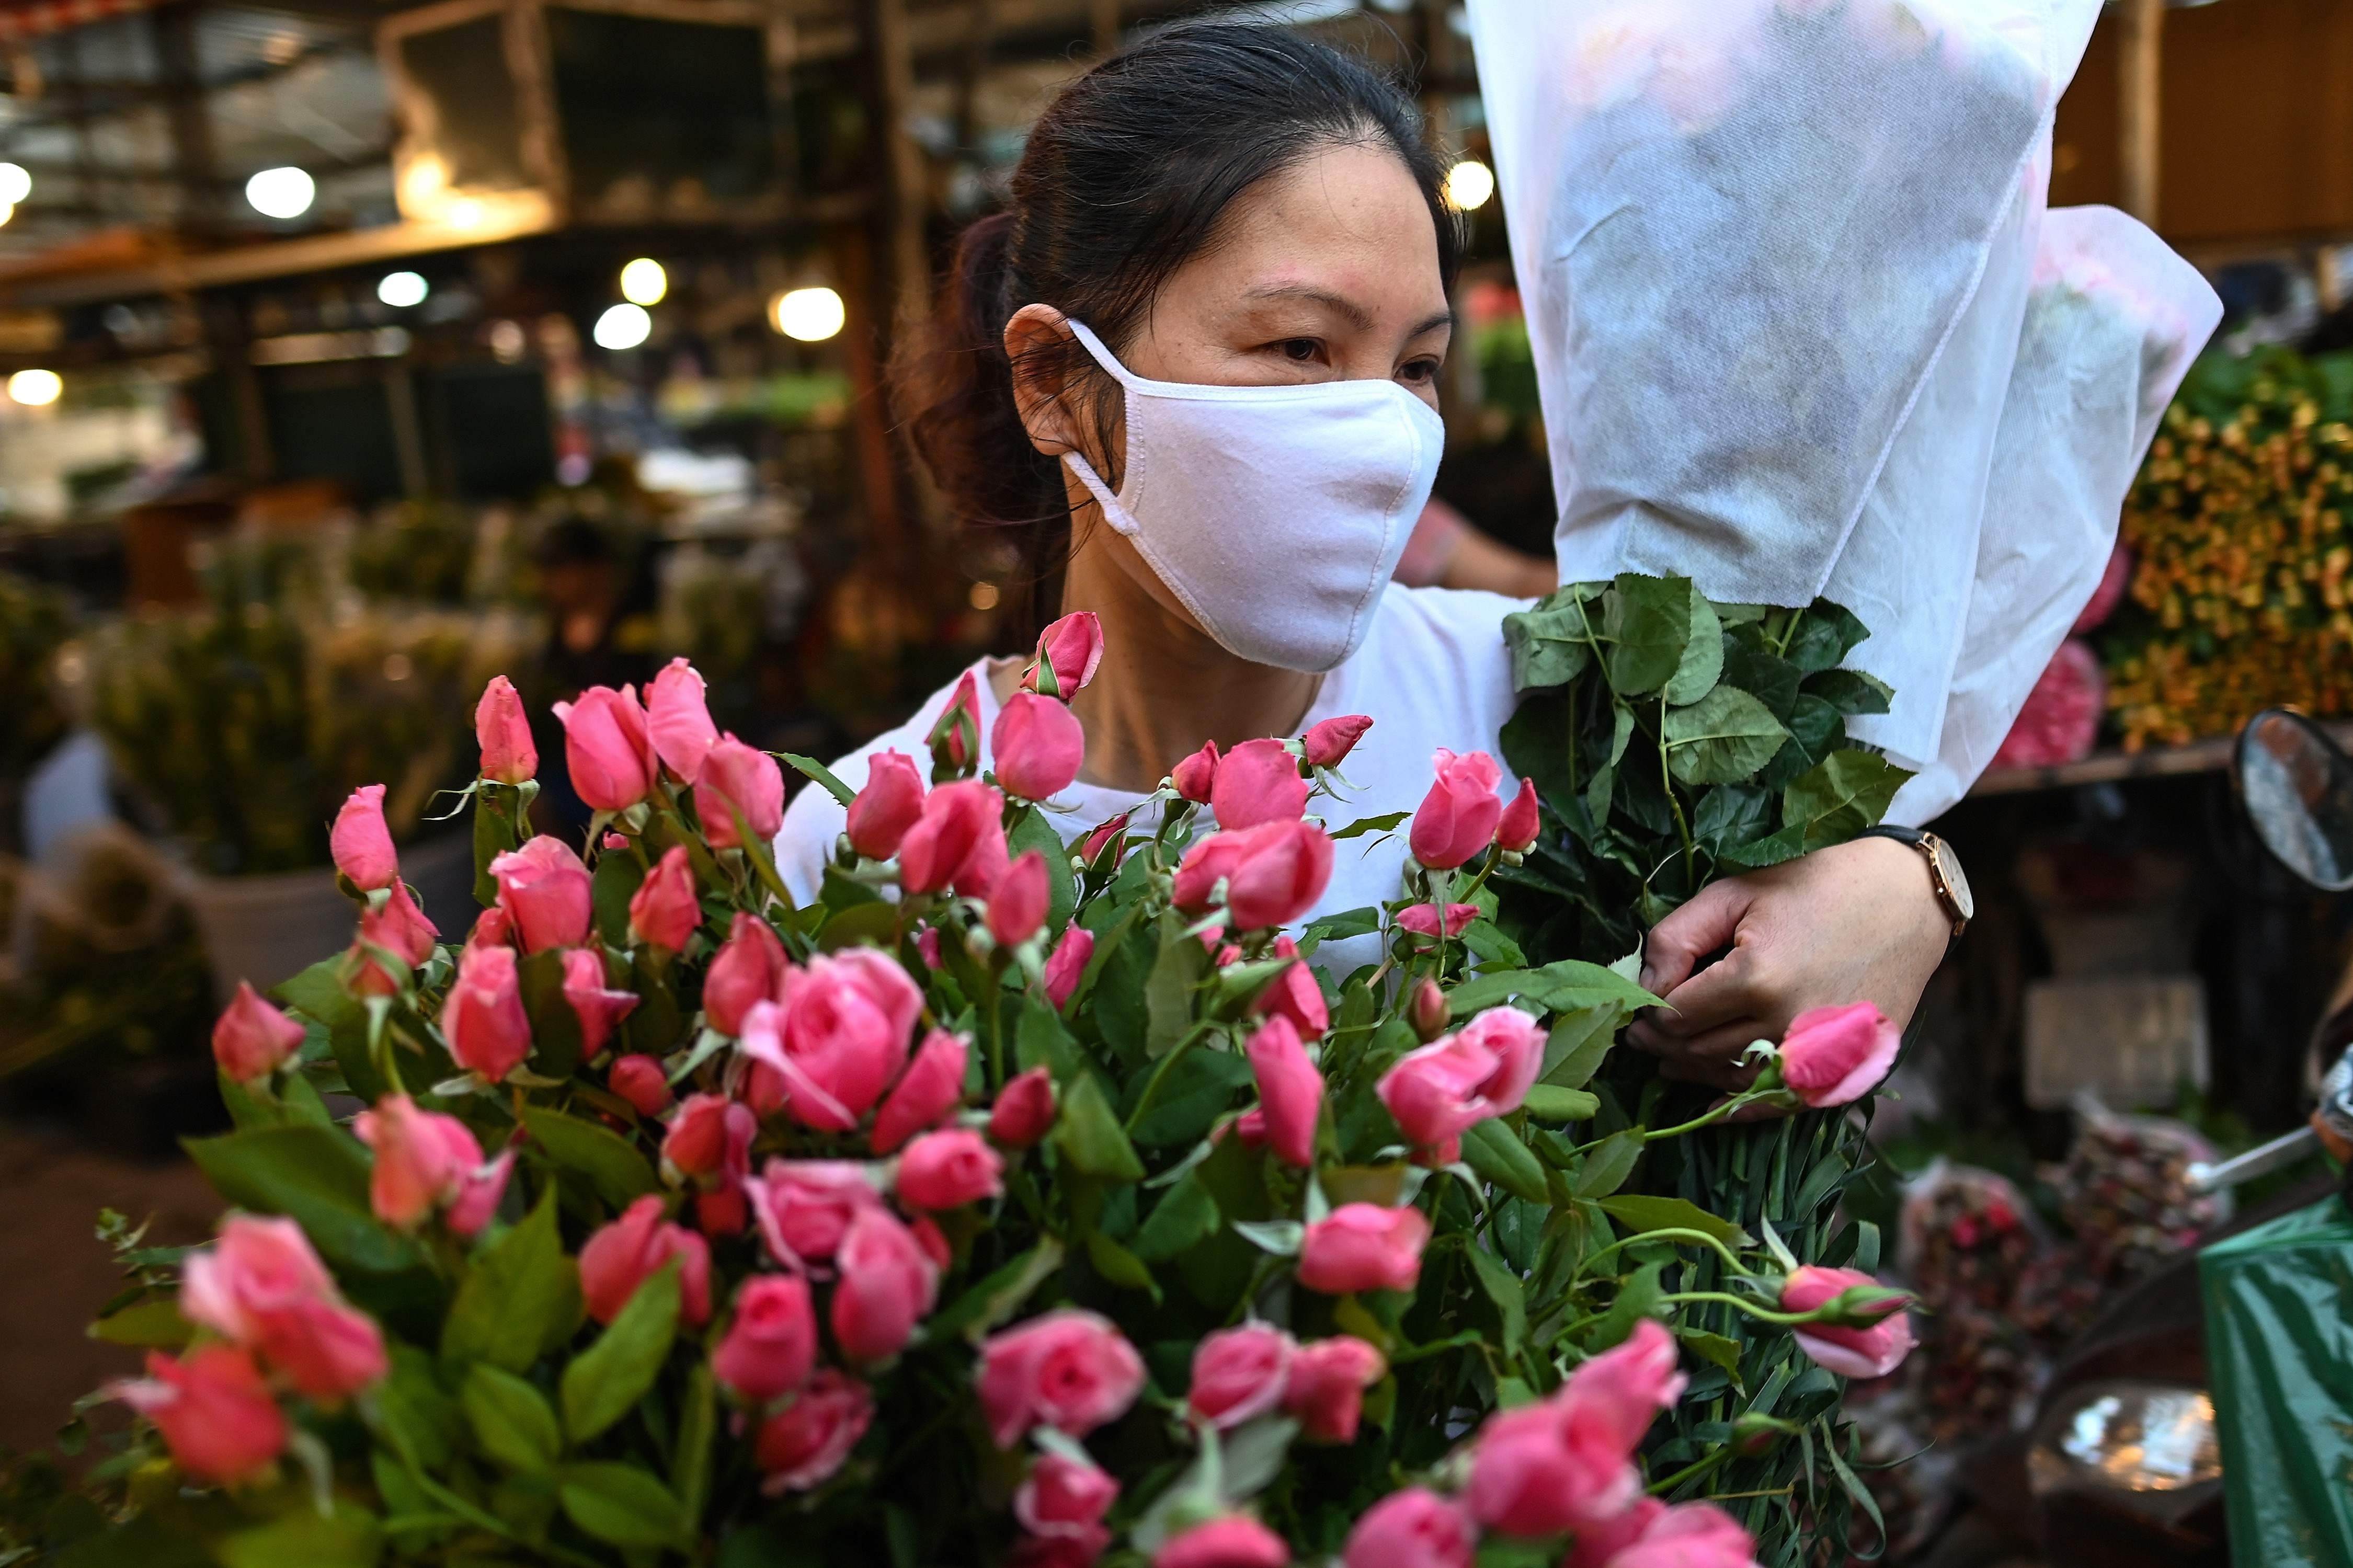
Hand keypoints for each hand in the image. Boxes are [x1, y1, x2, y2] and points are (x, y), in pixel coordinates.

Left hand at [1626, 836, 1950, 1091]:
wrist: (1906, 902)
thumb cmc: (1815, 887)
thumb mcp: (1734, 894)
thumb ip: (1677, 938)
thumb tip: (1645, 987)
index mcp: (1755, 977)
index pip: (1676, 1016)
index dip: (1649, 1015)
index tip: (1637, 1009)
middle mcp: (1786, 1024)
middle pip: (1699, 1053)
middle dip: (1665, 1045)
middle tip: (1644, 1036)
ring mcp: (1819, 1054)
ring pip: (1732, 1080)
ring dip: (1696, 1074)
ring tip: (1673, 1060)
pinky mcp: (1845, 1069)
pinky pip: (1780, 1104)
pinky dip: (1742, 1109)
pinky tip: (1713, 1109)